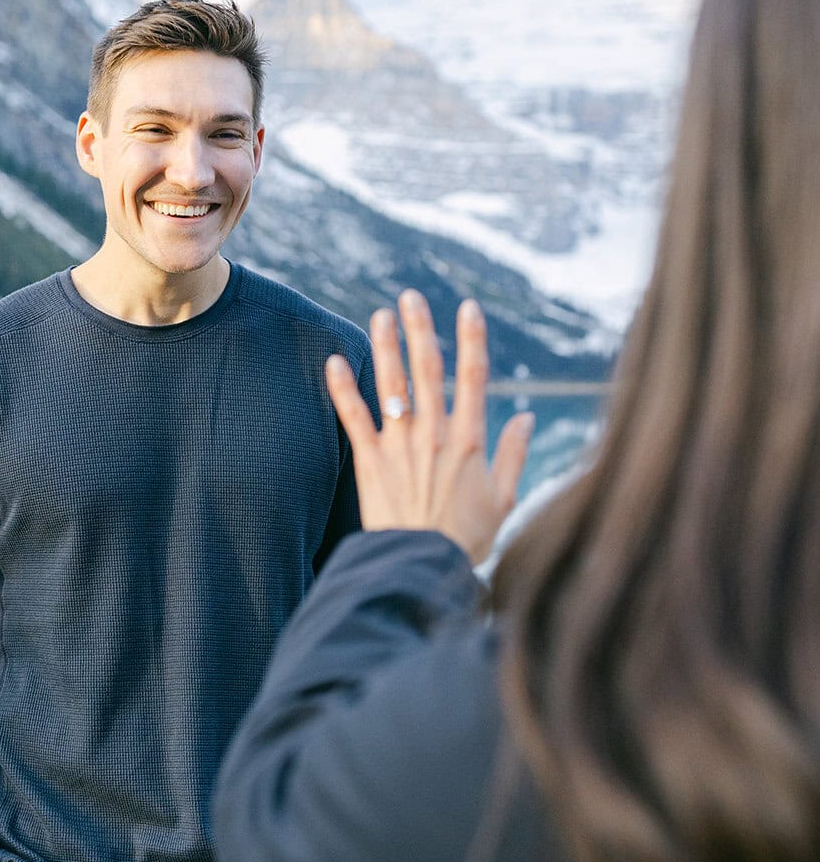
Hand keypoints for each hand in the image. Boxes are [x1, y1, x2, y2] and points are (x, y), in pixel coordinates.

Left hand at [326, 291, 532, 565]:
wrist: (422, 565)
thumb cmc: (466, 538)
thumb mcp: (504, 498)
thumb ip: (514, 453)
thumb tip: (526, 416)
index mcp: (469, 440)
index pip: (473, 377)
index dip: (472, 339)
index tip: (468, 308)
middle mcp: (434, 434)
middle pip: (428, 370)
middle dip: (420, 329)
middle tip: (410, 296)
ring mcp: (400, 445)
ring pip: (392, 384)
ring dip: (385, 346)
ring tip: (380, 315)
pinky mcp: (370, 461)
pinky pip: (354, 417)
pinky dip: (343, 388)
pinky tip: (334, 361)